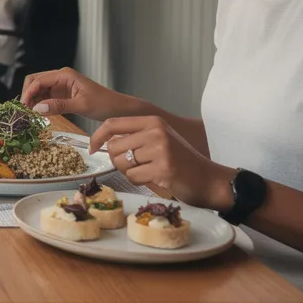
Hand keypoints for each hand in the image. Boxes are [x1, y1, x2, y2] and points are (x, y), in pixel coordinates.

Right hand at [20, 67, 139, 121]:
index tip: (23, 108)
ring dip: (32, 101)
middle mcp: (60, 77)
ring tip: (29, 116)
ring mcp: (60, 86)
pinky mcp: (61, 95)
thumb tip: (37, 109)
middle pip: (34, 82)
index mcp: (64, 75)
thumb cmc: (104, 104)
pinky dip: (39, 105)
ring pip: (38, 90)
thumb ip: (59, 106)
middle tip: (24, 112)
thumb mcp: (81, 105)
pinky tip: (38, 115)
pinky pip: (45, 98)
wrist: (117, 109)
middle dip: (27, 95)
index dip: (28, 93)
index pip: (38, 80)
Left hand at [89, 116, 236, 209]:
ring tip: (149, 172)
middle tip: (135, 166)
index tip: (92, 147)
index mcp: (153, 121)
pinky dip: (139, 181)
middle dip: (118, 160)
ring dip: (130, 172)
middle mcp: (156, 132)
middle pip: (114, 146)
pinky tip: (155, 179)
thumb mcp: (160, 139)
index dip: (97, 136)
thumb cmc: (182, 162)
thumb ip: (136, 136)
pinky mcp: (163, 169)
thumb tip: (104, 141)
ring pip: (122, 163)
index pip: (113, 123)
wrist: (210, 180)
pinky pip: (133, 177)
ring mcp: (160, 150)